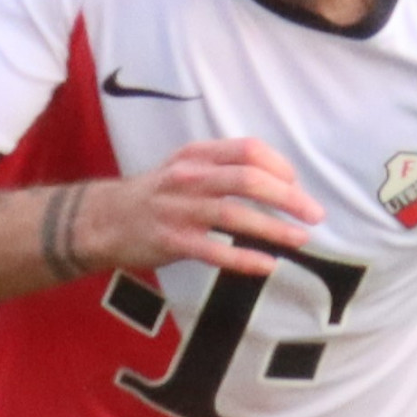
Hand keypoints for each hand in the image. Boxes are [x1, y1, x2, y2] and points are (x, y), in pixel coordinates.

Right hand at [77, 137, 320, 279]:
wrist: (102, 220)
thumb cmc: (155, 194)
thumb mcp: (185, 167)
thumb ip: (223, 168)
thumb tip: (278, 183)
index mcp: (197, 155)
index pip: (248, 150)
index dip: (279, 166)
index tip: (296, 184)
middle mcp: (188, 178)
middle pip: (247, 180)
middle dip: (288, 197)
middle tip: (314, 214)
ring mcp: (178, 210)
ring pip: (234, 215)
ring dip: (273, 228)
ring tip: (300, 239)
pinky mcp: (170, 241)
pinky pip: (214, 251)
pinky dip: (244, 259)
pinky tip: (267, 265)